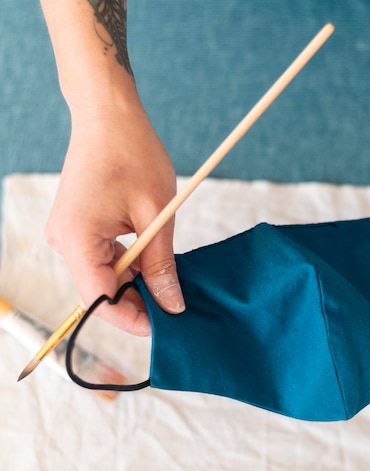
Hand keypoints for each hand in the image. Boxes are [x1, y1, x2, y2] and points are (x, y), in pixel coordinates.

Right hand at [45, 99, 184, 335]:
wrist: (109, 116)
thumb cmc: (133, 155)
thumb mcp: (157, 216)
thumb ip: (162, 266)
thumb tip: (172, 306)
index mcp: (76, 239)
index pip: (100, 300)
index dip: (133, 319)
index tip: (166, 327)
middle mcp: (63, 242)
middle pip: (101, 292)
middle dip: (138, 303)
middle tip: (176, 307)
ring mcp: (67, 235)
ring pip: (104, 278)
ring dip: (136, 285)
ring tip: (171, 285)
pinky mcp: (78, 229)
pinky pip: (103, 260)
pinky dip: (129, 268)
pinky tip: (154, 265)